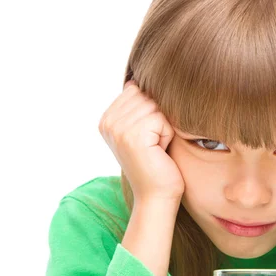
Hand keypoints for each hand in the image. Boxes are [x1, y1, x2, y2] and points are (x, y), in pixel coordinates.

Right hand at [99, 79, 185, 202]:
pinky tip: (160, 152)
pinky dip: (168, 135)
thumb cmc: (157, 165)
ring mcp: (118, 128)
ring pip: (155, 106)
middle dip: (159, 118)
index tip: (148, 138)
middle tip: (154, 145)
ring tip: (157, 148)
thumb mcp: (144, 131)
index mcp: (107, 119)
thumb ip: (139, 106)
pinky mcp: (133, 136)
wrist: (156, 196)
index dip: (152, 112)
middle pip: (146, 96)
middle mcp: (108, 122)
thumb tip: (139, 78)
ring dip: (164, 127)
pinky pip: (162, 119)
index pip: (136, 90)